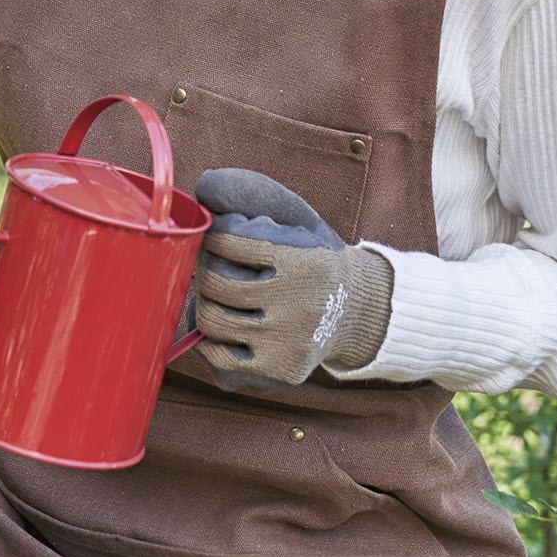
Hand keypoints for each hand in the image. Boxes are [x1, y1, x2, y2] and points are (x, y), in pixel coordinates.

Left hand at [188, 167, 393, 389]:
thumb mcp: (293, 216)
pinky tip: (223, 327)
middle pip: (215, 281)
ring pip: (211, 319)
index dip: (215, 237)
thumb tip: (203, 187)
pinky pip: (218, 358)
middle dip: (207, 270)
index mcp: (300, 258)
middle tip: (216, 267)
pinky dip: (209, 341)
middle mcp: (298, 301)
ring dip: (206, 303)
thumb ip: (250, 194)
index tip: (222, 239)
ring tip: (220, 296)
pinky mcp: (281, 369)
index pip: (226, 239)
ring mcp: (289, 339)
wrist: (353, 310)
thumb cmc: (309, 257)